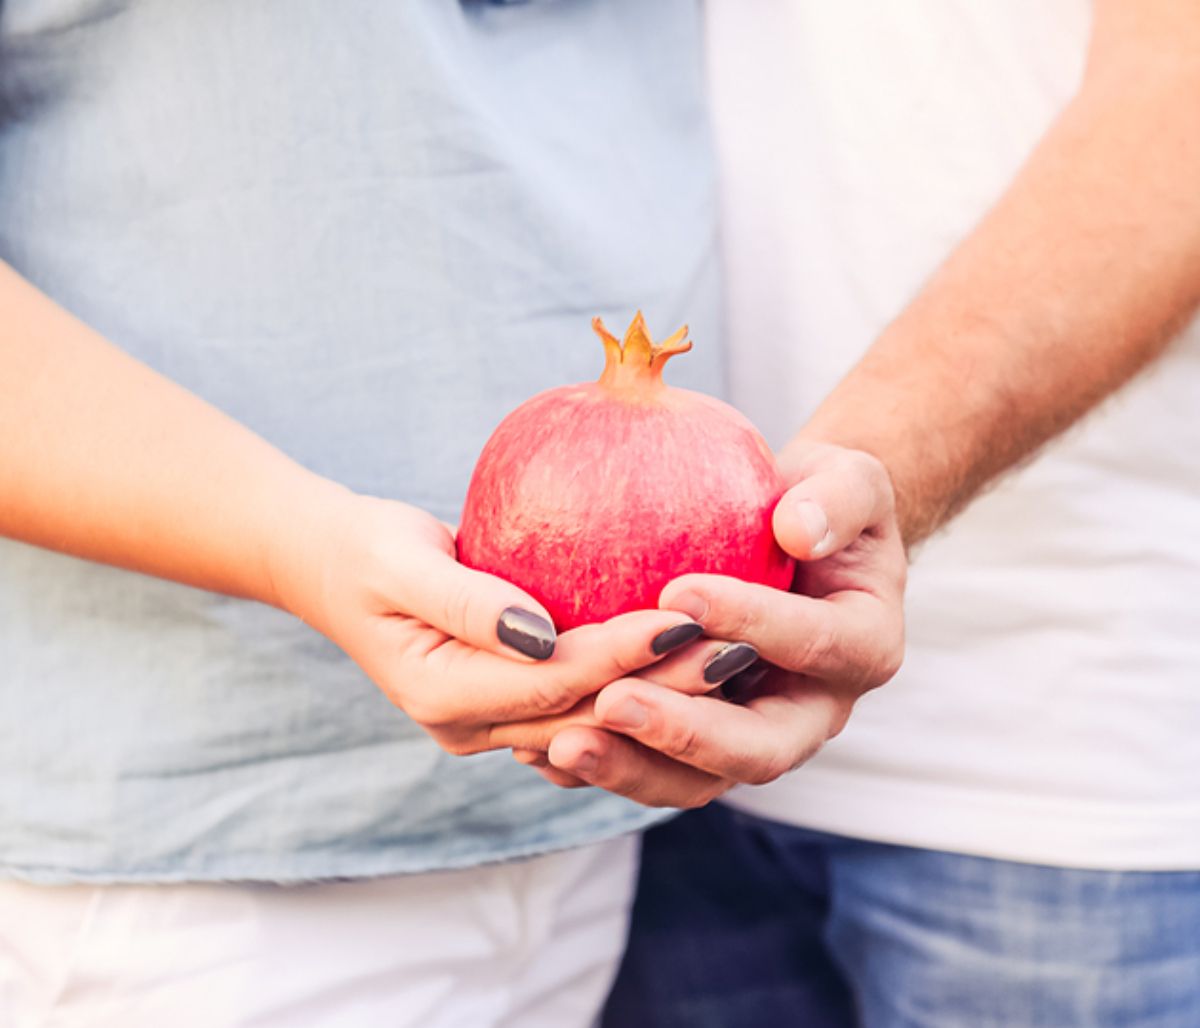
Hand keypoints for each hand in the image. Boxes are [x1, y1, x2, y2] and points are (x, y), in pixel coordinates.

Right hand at [271, 488, 699, 755]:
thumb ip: (465, 600)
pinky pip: (582, 700)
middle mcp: (471, 726)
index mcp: (444, 696)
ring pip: (594, 715)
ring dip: (663, 691)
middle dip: (665, 685)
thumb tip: (537, 632)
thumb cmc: (365, 552)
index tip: (688, 618)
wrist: (334, 570)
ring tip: (733, 654)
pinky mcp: (509, 704)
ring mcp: (490, 724)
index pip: (556, 681)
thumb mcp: (401, 562)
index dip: (624, 654)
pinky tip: (689, 654)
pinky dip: (635, 682)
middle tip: (739, 646)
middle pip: (588, 711)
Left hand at [518, 442, 905, 805]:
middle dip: (685, 732)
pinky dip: (606, 764)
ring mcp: (758, 736)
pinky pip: (657, 770)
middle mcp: (816, 710)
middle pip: (759, 749)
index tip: (679, 592)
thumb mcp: (848, 479)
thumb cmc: (818, 499)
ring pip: (700, 780)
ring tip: (559, 744)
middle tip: (612, 701)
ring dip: (632, 766)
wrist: (801, 545)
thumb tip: (797, 529)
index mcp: (863, 648)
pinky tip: (540, 745)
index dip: (751, 622)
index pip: (813, 644)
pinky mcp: (706, 747)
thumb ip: (837, 497)